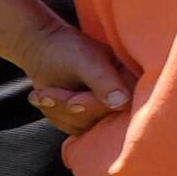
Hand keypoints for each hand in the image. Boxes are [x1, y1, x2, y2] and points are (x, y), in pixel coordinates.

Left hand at [19, 21, 133, 135]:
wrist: (47, 48)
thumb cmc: (67, 49)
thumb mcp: (84, 60)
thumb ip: (102, 80)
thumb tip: (122, 102)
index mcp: (133, 79)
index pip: (122, 106)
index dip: (92, 105)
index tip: (71, 100)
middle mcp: (126, 97)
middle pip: (101, 120)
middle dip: (68, 107)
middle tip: (46, 93)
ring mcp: (108, 110)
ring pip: (83, 126)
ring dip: (57, 110)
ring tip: (43, 93)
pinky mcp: (91, 118)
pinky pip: (72, 127)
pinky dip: (54, 114)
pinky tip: (44, 99)